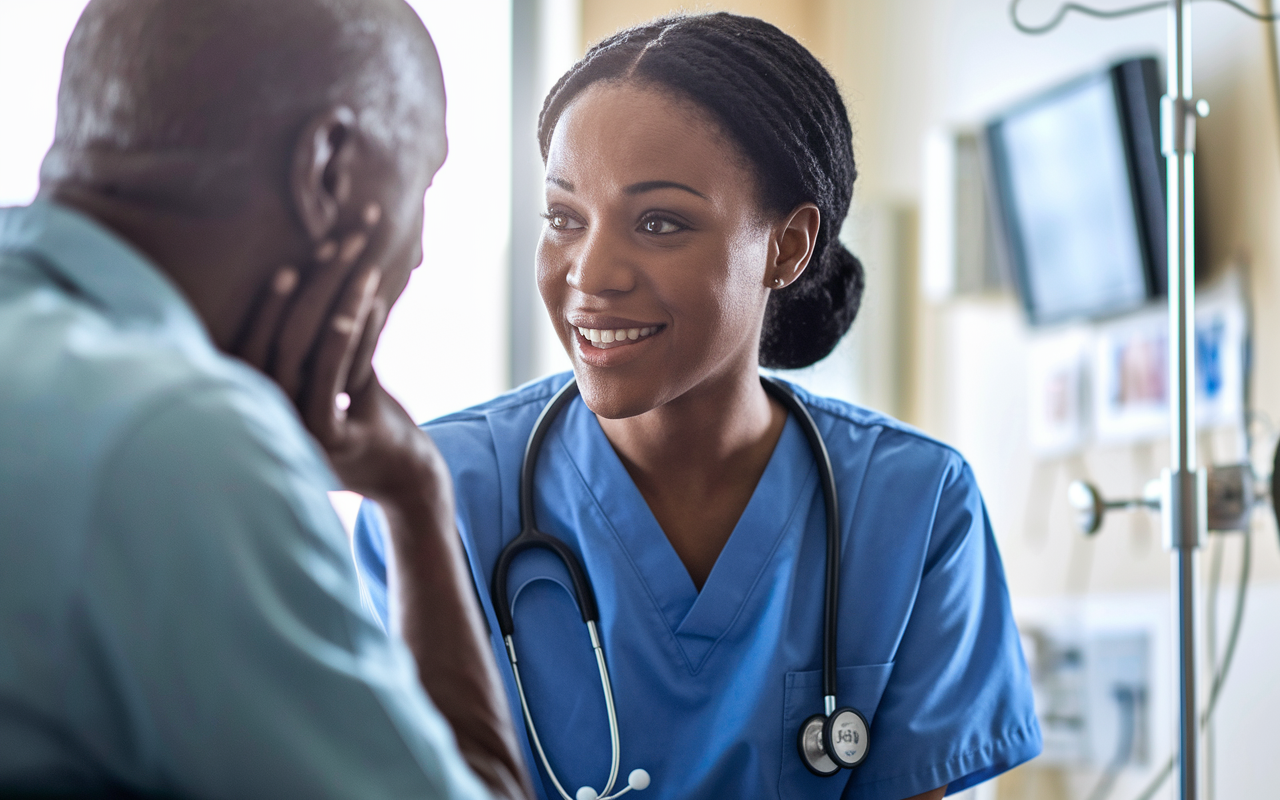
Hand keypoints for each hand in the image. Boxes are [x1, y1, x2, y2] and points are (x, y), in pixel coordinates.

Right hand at [233, 208, 444, 504]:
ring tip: (361, 261)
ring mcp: (301, 433)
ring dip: (341, 300)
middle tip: (338, 241)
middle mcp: (269, 418)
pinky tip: (377, 300)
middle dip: (314, 285)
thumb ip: (300, 346)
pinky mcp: (339, 441)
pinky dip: (363, 334)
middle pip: (285, 341)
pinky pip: (349, 376)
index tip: (290, 259)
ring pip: (316, 356)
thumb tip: (305, 273)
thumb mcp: (320, 382)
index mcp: (253, 400)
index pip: (247, 343)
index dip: (268, 302)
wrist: (399, 474)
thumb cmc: (356, 416)